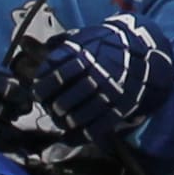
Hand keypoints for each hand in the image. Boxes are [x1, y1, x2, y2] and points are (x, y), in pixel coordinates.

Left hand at [29, 15, 172, 149]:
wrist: (142, 51)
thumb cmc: (107, 45)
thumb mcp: (85, 38)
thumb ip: (61, 46)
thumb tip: (31, 43)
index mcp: (85, 58)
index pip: (56, 78)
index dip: (43, 89)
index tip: (38, 94)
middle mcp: (95, 77)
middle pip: (65, 100)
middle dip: (54, 108)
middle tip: (51, 108)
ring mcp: (109, 94)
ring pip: (80, 116)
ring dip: (67, 121)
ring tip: (63, 120)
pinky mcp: (119, 107)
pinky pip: (97, 127)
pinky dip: (82, 134)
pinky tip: (73, 136)